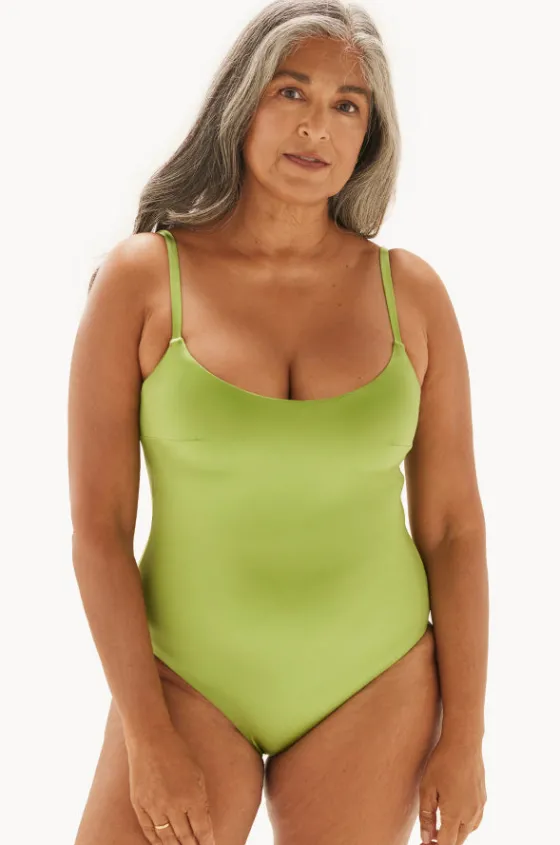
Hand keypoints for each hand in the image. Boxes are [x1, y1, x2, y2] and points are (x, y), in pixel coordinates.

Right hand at [126, 726, 215, 843]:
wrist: (150, 739)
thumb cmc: (178, 752)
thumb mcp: (197, 774)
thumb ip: (201, 799)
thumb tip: (204, 822)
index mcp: (192, 797)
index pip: (202, 829)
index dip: (206, 841)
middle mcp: (173, 806)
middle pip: (185, 837)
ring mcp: (154, 807)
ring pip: (166, 838)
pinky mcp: (139, 805)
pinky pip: (148, 830)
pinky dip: (156, 841)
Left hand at [418, 735, 486, 844]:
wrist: (464, 742)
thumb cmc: (442, 762)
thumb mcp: (427, 788)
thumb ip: (427, 816)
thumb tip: (426, 838)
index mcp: (455, 814)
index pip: (446, 844)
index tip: (424, 844)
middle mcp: (471, 815)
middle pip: (458, 840)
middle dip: (443, 842)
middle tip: (429, 837)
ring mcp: (479, 807)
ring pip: (467, 832)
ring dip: (454, 834)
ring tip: (439, 827)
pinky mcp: (483, 799)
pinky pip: (475, 821)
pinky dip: (464, 825)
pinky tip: (455, 817)